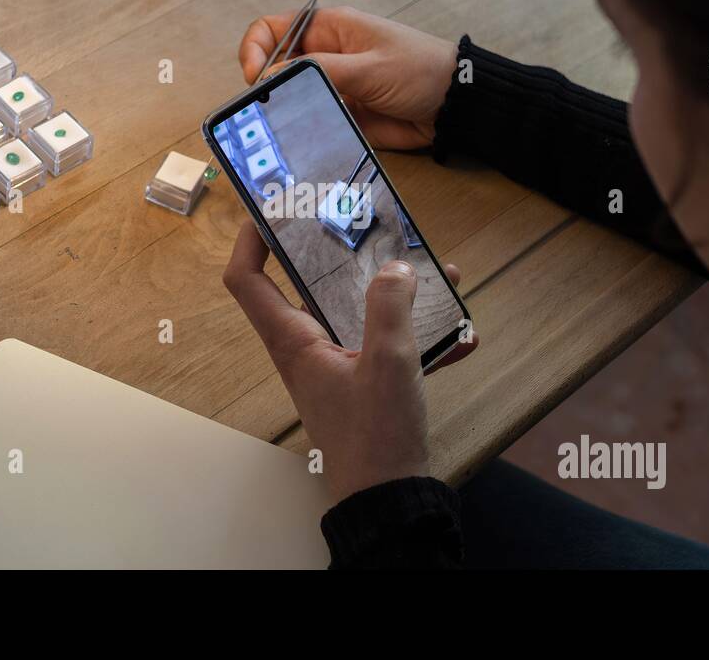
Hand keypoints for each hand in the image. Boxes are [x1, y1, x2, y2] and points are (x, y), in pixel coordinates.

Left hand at [222, 222, 476, 501]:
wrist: (392, 502)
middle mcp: (309, 350)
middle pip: (312, 285)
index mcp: (294, 342)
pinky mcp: (367, 385)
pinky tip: (460, 334)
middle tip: (370, 226)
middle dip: (345, 254)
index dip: (251, 239)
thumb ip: (391, 306)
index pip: (248, 281)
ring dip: (398, 294)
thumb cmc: (376, 439)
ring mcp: (338, 367)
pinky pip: (390, 345)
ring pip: (362, 313)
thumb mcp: (388, 363)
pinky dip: (421, 336)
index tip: (271, 207)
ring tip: (440, 277)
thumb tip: (398, 268)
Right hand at [238, 6, 456, 149]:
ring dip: (281, 110)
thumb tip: (270, 76)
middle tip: (260, 109)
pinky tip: (297, 141)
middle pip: (275, 66)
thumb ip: (320, 70)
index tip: (256, 77)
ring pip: (290, 96)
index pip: (273, 28)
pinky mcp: (341, 115)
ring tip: (275, 129)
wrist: (454, 107)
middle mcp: (325, 56)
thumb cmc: (420, 70)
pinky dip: (301, 130)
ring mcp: (332, 87)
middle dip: (263, 85)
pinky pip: (310, 120)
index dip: (255, 48)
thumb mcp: (369, 66)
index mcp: (329, 29)